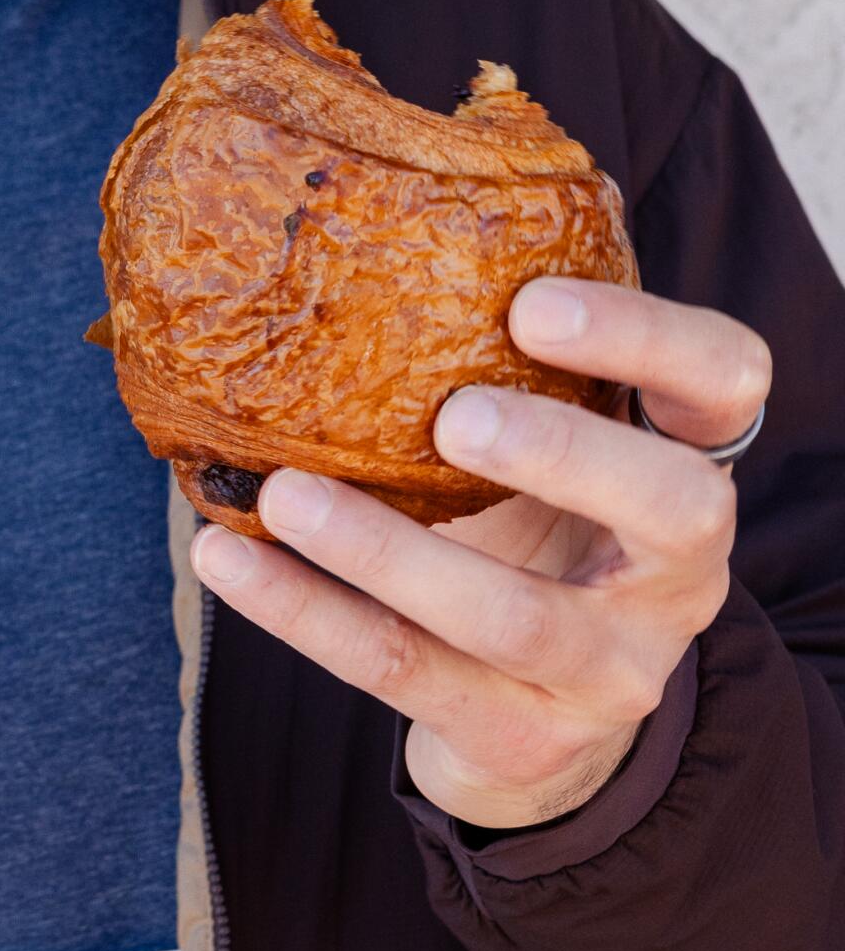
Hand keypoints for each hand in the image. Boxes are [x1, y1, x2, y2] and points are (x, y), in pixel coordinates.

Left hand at [188, 279, 770, 828]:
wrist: (535, 720)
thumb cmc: (528, 536)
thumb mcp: (543, 446)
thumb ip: (499, 363)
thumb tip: (354, 213)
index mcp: (687, 464)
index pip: (725, 383)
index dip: (646, 338)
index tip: (532, 305)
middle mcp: (678, 573)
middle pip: (675, 508)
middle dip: (565, 454)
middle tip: (452, 416)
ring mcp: (610, 667)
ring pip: (513, 617)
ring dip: (387, 552)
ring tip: (286, 494)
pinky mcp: (523, 736)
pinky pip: (404, 670)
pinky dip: (305, 611)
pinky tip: (227, 559)